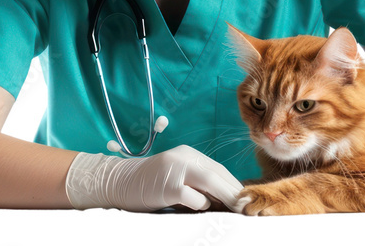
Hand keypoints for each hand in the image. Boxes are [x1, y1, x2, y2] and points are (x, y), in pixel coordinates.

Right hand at [65, 144, 245, 211]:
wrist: (118, 183)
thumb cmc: (150, 186)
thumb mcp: (177, 178)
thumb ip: (197, 183)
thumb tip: (225, 199)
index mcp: (189, 155)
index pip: (219, 170)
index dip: (234, 185)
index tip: (245, 198)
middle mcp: (184, 157)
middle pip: (219, 175)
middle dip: (234, 192)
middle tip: (246, 207)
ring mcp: (175, 170)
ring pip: (211, 182)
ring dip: (225, 198)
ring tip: (234, 210)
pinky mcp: (168, 186)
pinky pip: (194, 197)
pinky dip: (201, 205)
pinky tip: (198, 208)